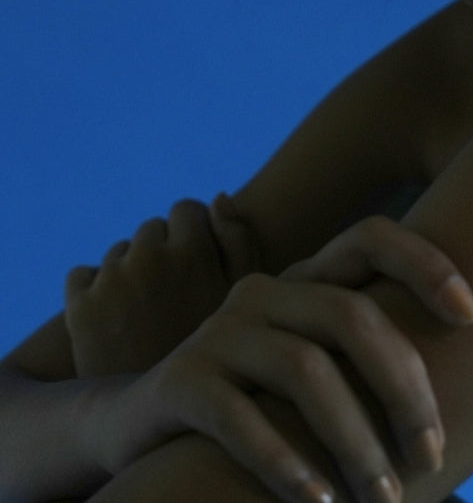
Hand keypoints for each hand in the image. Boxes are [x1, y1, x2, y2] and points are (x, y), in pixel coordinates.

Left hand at [65, 195, 258, 375]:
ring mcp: (110, 280)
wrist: (162, 423)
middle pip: (151, 230)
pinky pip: (81, 275)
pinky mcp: (79, 306)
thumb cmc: (219, 357)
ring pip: (117, 253)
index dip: (193, 234)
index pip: (185, 209)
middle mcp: (149, 256)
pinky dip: (92, 290)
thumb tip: (217, 196)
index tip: (197, 264)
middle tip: (171, 295)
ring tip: (144, 313)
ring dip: (129, 271)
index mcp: (192, 250)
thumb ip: (240, 239)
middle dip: (161, 252)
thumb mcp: (247, 297)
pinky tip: (113, 318)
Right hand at [91, 217, 472, 502]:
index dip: (425, 261)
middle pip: (350, 314)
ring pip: (305, 371)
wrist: (138, 424)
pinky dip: (287, 463)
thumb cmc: (256, 402)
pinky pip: (240, 419)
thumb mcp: (310, 367)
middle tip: (432, 456)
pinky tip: (320, 502)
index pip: (370, 237)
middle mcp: (263, 291)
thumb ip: (363, 361)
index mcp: (303, 277)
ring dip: (355, 441)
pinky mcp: (180, 382)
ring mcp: (218, 331)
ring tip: (383, 498)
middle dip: (403, 388)